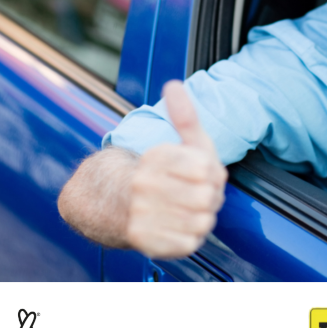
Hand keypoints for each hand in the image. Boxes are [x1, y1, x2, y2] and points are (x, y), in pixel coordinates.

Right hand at [126, 80, 227, 258]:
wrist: (116, 203)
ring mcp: (142, 215)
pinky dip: (191, 236)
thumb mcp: (178, 140)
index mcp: (154, 158)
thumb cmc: (160, 171)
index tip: (201, 171)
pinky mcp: (146, 242)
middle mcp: (143, 186)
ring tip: (191, 209)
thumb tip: (173, 83)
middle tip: (199, 193)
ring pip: (202, 222)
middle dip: (210, 196)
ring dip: (202, 217)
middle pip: (207, 196)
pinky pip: (190, 243)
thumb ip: (184, 115)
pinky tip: (181, 225)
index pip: (206, 168)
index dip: (210, 172)